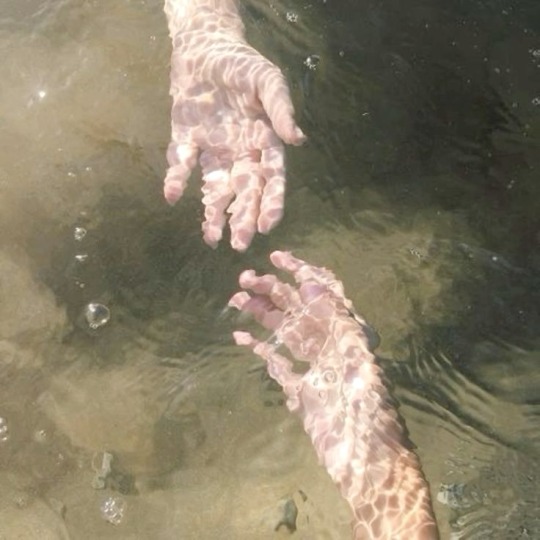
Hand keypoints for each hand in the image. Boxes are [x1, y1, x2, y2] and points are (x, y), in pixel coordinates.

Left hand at [164, 20, 304, 251]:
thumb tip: (298, 139)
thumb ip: (280, 109)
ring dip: (213, 213)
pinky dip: (176, 180)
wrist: (204, 48)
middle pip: (244, 191)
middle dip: (243, 218)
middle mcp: (240, 154)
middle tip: (239, 243)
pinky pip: (183, 165)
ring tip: (211, 239)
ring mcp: (213, 151)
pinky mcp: (187, 142)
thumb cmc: (241, 63)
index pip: (271, 178)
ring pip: (216, 188)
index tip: (266, 225)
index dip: (271, 202)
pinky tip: (172, 197)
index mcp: (263, 142)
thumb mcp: (267, 80)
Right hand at [229, 251, 439, 539]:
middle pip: (298, 309)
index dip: (300, 272)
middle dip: (273, 291)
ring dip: (262, 315)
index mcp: (349, 332)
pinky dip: (260, 348)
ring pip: (285, 331)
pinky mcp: (301, 388)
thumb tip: (309, 283)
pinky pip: (278, 362)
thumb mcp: (358, 359)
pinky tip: (241, 337)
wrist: (366, 462)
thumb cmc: (368, 409)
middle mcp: (331, 343)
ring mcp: (314, 365)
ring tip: (237, 301)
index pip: (324, 292)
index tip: (275, 258)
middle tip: (244, 279)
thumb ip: (336, 319)